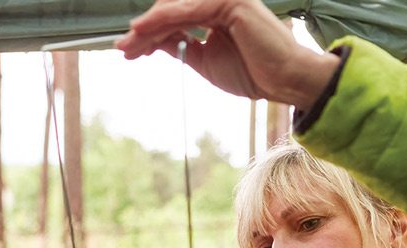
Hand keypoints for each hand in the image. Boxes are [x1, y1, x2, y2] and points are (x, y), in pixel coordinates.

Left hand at [115, 0, 339, 109]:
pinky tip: (143, 30)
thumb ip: (181, 46)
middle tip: (123, 49)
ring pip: (174, 9)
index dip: (149, 34)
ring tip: (129, 45)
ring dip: (148, 28)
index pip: (175, 17)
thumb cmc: (252, 72)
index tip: (129, 51)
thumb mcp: (204, 60)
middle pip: (170, 10)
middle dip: (144, 31)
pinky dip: (162, 20)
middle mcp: (218, 0)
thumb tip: (154, 42)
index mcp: (215, 11)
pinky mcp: (228, 2)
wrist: (282, 80)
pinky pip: (187, 11)